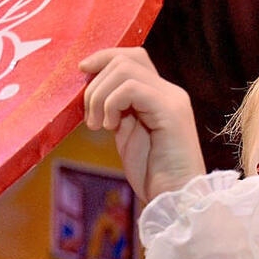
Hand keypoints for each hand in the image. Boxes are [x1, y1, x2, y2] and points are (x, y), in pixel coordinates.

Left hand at [79, 48, 205, 203]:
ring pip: (125, 69)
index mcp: (160, 96)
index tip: (81, 73)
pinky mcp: (171, 112)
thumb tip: (92, 92)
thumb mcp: (127, 136)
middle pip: (126, 58)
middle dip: (96, 83)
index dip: (104, 58)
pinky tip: (111, 127)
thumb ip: (117, 112)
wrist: (176, 201)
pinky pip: (131, 88)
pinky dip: (111, 104)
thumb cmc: (153, 176)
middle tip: (90, 119)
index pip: (132, 57)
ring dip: (100, 96)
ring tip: (98, 126)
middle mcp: (169, 92)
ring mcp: (172, 100)